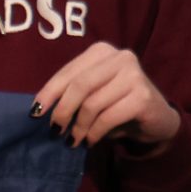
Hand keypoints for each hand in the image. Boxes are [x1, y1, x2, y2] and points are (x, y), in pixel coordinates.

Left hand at [33, 42, 180, 148]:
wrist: (156, 118)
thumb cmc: (115, 104)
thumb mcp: (90, 94)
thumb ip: (69, 93)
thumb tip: (38, 109)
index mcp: (102, 51)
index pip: (68, 72)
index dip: (49, 93)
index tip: (35, 113)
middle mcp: (121, 57)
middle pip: (79, 86)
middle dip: (62, 111)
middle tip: (55, 130)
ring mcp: (135, 75)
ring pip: (92, 104)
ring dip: (78, 127)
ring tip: (74, 139)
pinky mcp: (143, 97)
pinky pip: (107, 118)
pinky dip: (93, 133)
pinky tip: (90, 140)